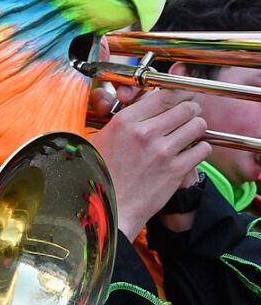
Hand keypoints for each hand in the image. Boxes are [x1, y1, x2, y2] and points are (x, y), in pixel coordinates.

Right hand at [92, 88, 210, 237]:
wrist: (108, 208)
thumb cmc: (100, 174)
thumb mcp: (102, 138)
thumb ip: (124, 120)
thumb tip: (141, 104)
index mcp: (125, 121)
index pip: (163, 96)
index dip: (176, 96)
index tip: (179, 100)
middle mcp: (145, 132)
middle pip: (185, 107)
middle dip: (189, 110)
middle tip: (187, 116)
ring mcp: (163, 151)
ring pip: (198, 125)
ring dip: (196, 127)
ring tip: (190, 133)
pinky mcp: (176, 170)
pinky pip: (203, 148)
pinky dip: (200, 148)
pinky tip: (191, 152)